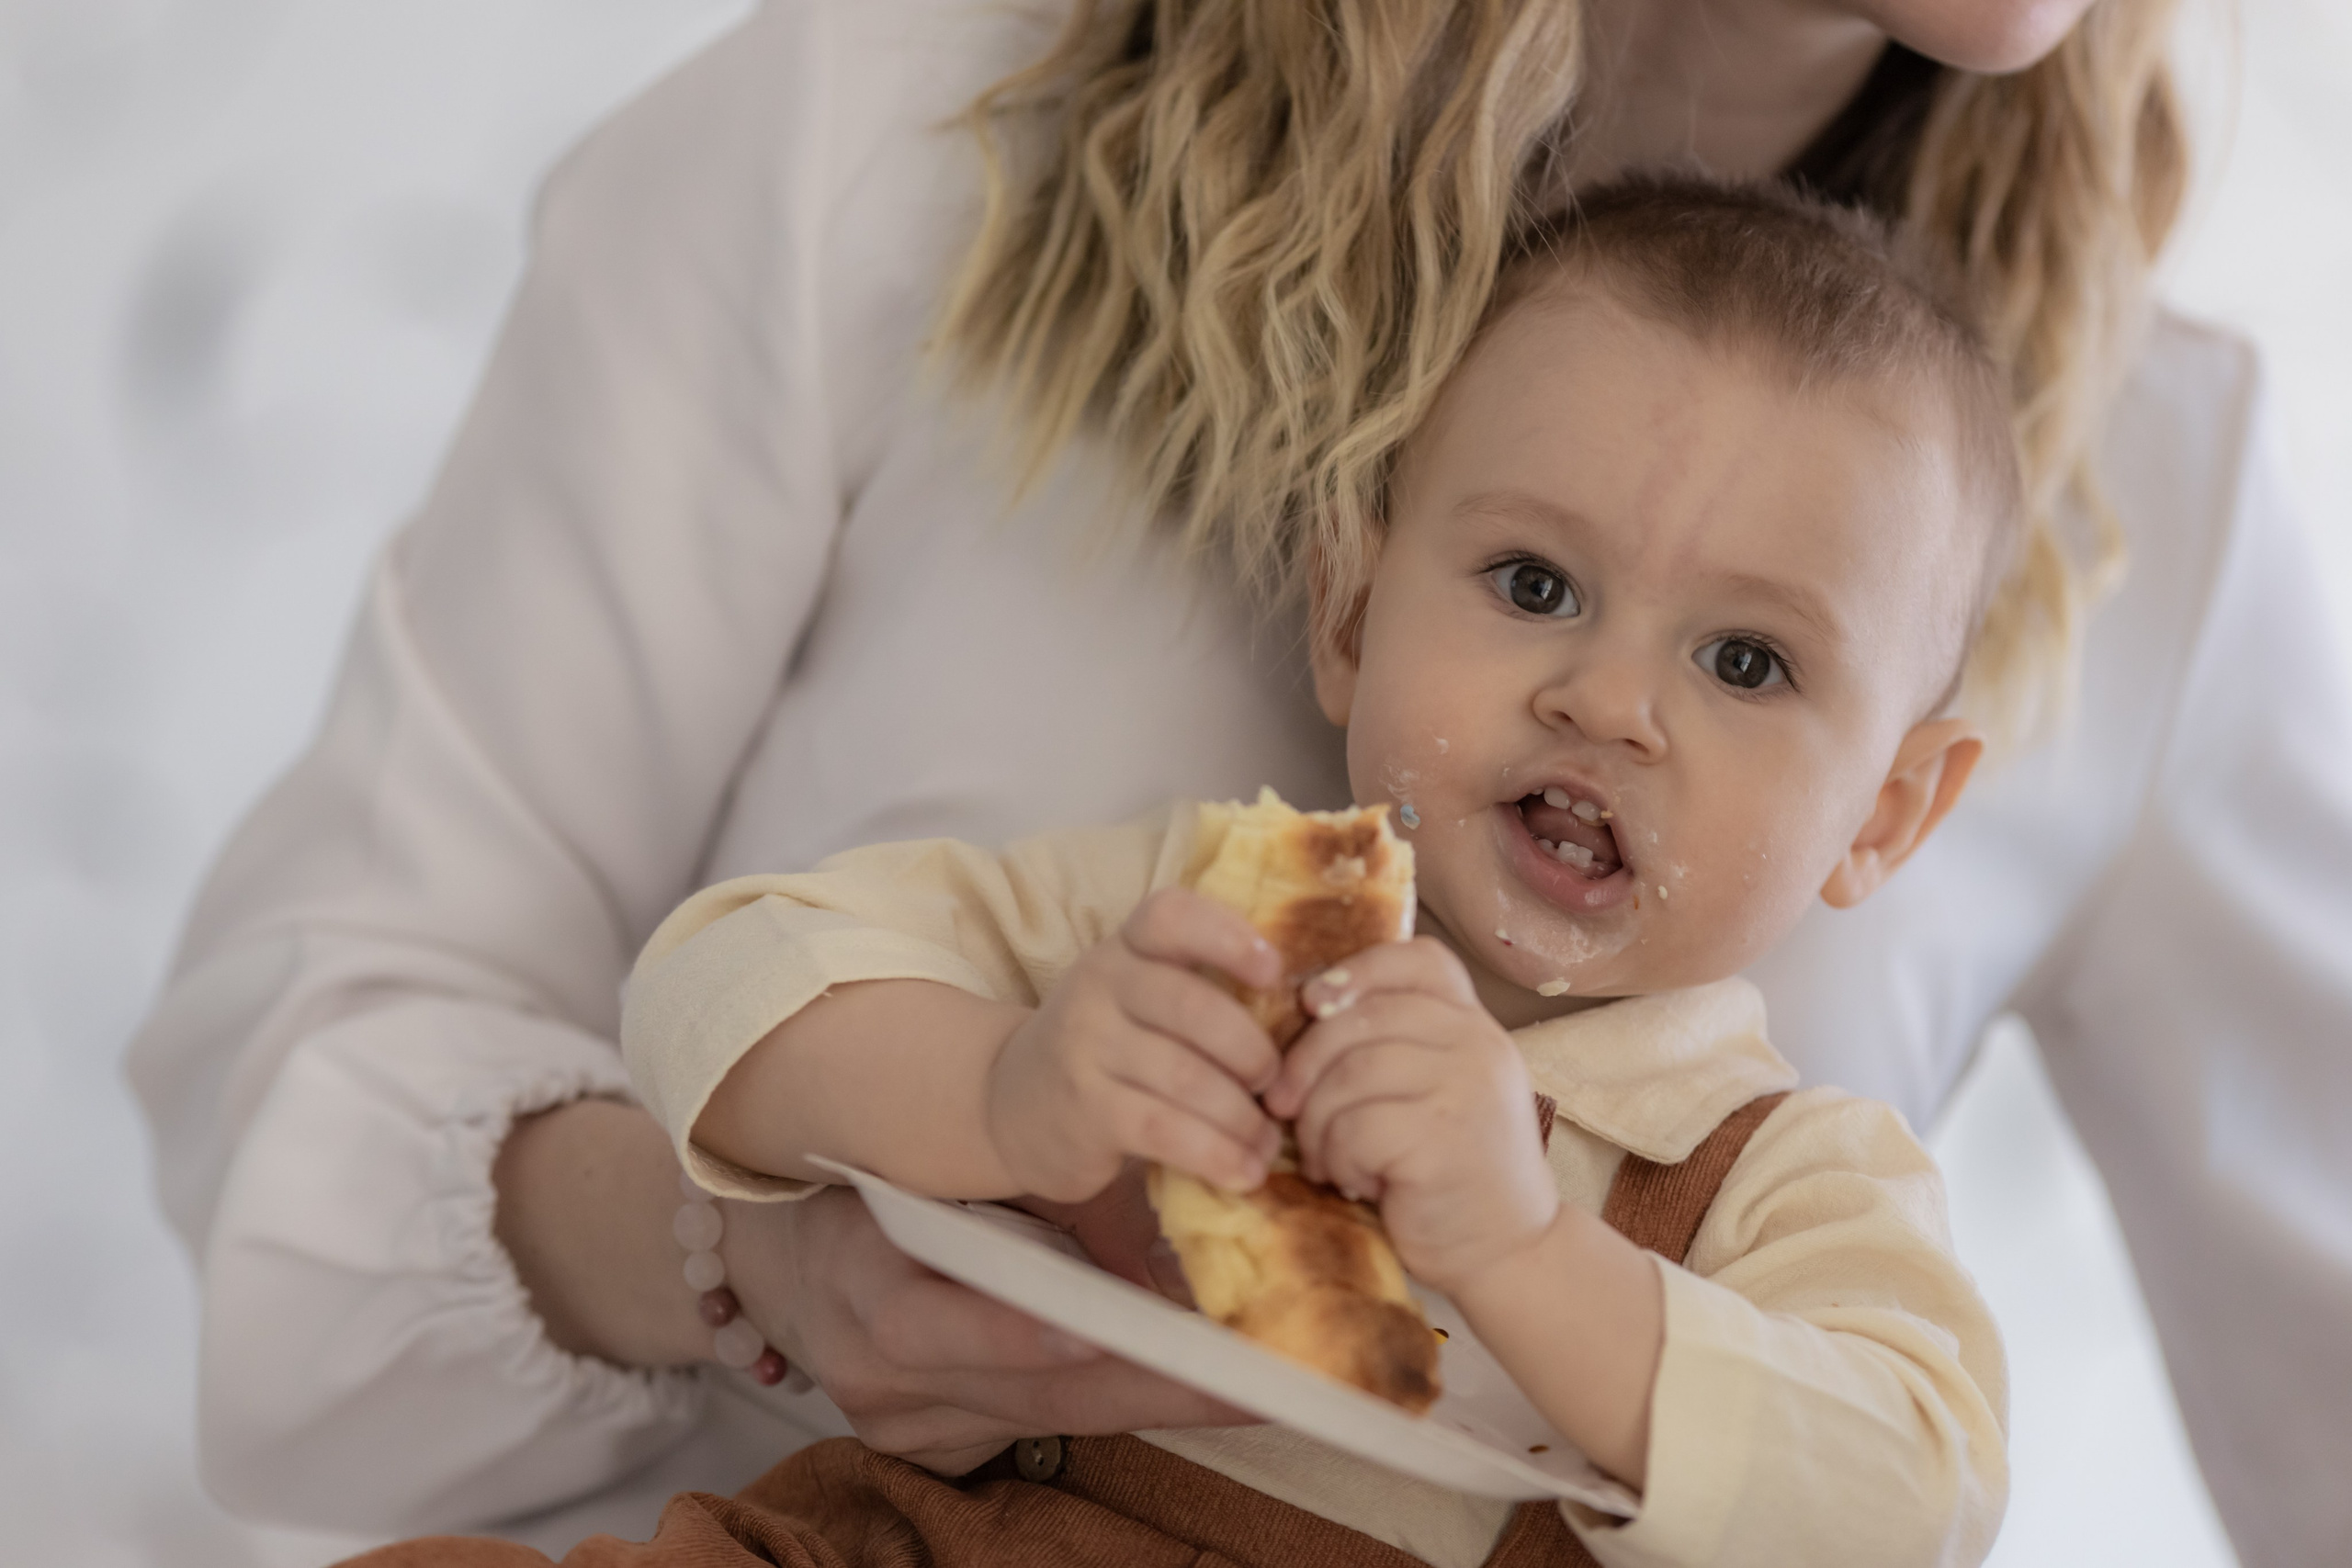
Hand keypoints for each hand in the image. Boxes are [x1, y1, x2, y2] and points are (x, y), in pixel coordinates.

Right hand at [724, 1184, 1253, 1474]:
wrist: (787, 1263)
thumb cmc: (871, 1197)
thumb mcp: (922, 1183)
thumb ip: (1009, 1209)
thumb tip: (1137, 1216)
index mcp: (865, 1290)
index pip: (941, 1326)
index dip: (1021, 1338)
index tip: (1106, 1333)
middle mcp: (880, 1379)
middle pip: (1028, 1397)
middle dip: (1148, 1387)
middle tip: (1249, 1377)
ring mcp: (905, 1428)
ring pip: (1048, 1424)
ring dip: (1152, 1402)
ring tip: (1250, 1384)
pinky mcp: (930, 1453)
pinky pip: (1037, 1435)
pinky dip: (1111, 1407)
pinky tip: (1188, 1391)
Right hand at [983, 888, 1283, 1201]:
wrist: (1009, 1105)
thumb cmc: (1104, 1050)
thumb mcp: (1135, 1000)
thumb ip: (1197, 994)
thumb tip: (1304, 1027)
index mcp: (1124, 949)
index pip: (1169, 916)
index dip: (1228, 936)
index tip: (1274, 973)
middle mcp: (1099, 986)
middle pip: (1193, 1006)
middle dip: (1252, 1052)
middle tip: (1277, 1087)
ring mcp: (1086, 1047)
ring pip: (1187, 1077)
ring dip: (1243, 1118)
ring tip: (1267, 1143)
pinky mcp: (1085, 1110)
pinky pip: (1166, 1129)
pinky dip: (1217, 1153)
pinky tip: (1243, 1171)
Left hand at [1264, 937, 1557, 1294]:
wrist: (1508, 1250)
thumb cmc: (1450, 1171)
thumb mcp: (1434, 1090)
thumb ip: (1393, 1044)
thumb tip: (1303, 1010)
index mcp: (1474, 1024)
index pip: (1419, 960)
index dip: (1356, 971)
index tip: (1313, 1003)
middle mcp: (1478, 1044)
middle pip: (1360, 1017)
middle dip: (1304, 1065)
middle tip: (1283, 1108)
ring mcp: (1466, 1088)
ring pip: (1349, 1075)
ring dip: (1316, 1124)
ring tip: (1326, 1158)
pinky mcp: (1443, 1139)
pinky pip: (1354, 1128)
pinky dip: (1337, 1160)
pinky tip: (1356, 1182)